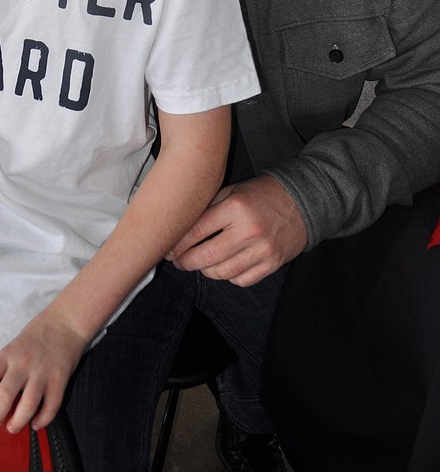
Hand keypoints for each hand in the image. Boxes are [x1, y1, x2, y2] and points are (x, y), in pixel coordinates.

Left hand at [0, 309, 87, 433]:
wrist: (65, 323)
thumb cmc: (35, 337)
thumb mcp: (13, 347)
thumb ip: (4, 369)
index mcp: (7, 354)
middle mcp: (23, 363)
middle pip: (5, 395)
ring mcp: (42, 372)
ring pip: (28, 404)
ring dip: (19, 421)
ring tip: (14, 426)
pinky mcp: (60, 379)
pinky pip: (51, 406)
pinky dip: (42, 420)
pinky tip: (36, 423)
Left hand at [166, 175, 307, 285]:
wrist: (301, 203)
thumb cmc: (261, 195)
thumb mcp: (232, 191)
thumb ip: (209, 208)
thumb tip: (180, 227)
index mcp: (235, 207)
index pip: (197, 230)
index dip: (178, 243)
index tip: (169, 248)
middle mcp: (248, 231)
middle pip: (206, 256)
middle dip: (186, 261)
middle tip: (178, 260)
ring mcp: (261, 251)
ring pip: (221, 272)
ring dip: (205, 271)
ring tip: (198, 264)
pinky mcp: (271, 265)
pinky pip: (241, 280)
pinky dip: (228, 276)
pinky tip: (223, 267)